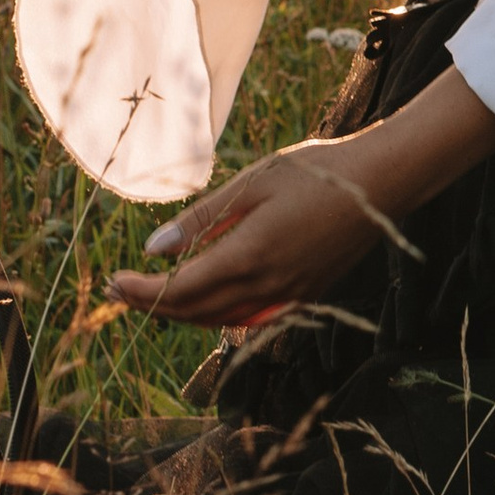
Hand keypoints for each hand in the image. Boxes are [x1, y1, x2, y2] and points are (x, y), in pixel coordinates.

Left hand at [105, 141, 396, 329]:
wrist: (379, 184)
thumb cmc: (315, 173)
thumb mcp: (251, 184)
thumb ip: (202, 219)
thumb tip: (153, 249)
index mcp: (249, 257)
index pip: (181, 291)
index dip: (143, 293)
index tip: (114, 282)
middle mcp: (268, 287)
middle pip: (197, 313)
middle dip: (153, 305)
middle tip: (120, 291)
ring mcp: (289, 297)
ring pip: (222, 320)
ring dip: (184, 313)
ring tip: (154, 295)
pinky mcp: (304, 297)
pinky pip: (251, 318)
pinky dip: (220, 315)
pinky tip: (207, 300)